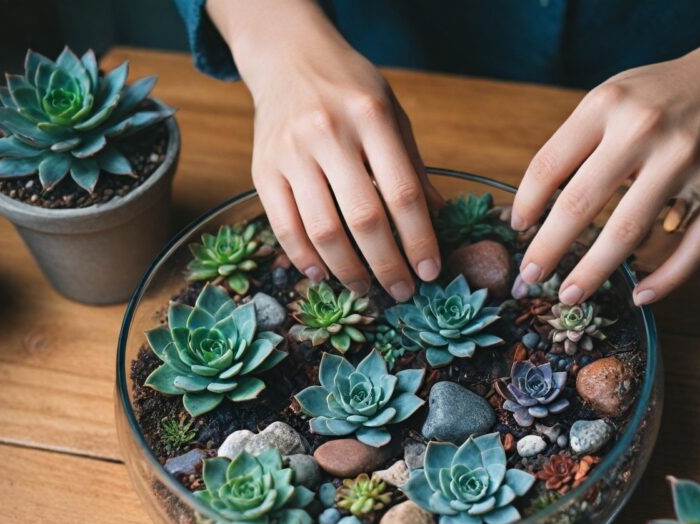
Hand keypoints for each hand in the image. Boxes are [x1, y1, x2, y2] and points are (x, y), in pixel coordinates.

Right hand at [207, 0, 441, 299]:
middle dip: (388, 265)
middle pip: (364, 218)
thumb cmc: (350, 90)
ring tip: (366, 289)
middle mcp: (329, 134)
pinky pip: (284, 226)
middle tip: (403, 291)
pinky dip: (305, 258)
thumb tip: (436, 219)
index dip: (419, 239)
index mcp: (371, 118)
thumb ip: (412, 167)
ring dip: (348, 270)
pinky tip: (323, 275)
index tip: (431, 271)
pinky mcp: (263, 169)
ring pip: (322, 230)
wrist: (288, 57)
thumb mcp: (392, 114)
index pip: (402, 193)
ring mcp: (292, 153)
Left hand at [510, 20, 699, 304]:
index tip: (518, 229)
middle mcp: (645, 131)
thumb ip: (575, 145)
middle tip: (529, 278)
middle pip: (580, 204)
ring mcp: (686, 163)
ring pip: (629, 231)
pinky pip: (691, 248)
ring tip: (570, 296)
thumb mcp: (611, 99)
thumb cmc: (661, 98)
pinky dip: (665, 280)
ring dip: (594, 272)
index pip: (549, 165)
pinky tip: (640, 296)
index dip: (526, 204)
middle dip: (547, 249)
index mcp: (607, 106)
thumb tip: (534, 210)